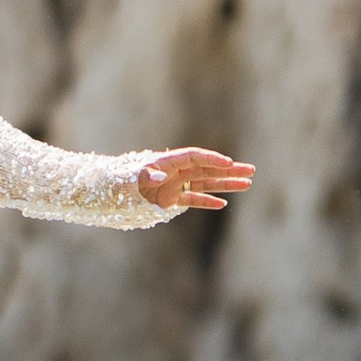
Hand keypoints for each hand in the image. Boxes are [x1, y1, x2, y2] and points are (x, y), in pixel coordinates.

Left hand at [129, 148, 253, 217]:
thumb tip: (161, 175)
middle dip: (229, 170)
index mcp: (167, 161)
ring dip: (225, 185)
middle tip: (251, 170)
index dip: (212, 159)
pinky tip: (223, 204)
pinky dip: (207, 201)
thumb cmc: (121, 181)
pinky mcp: (171, 199)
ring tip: (247, 184)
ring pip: (206, 183)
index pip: (195, 156)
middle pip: (207, 168)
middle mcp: (175, 171)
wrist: (109, 193)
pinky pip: (193, 199)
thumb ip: (149, 175)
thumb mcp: (134, 177)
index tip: (229, 163)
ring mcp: (175, 185)